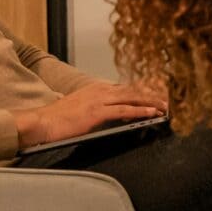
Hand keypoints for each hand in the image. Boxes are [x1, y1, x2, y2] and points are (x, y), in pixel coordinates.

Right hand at [16, 81, 164, 149]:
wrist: (41, 122)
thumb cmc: (57, 119)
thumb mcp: (80, 107)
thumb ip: (97, 107)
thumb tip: (112, 113)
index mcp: (96, 88)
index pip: (126, 87)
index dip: (144, 91)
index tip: (159, 93)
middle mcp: (100, 90)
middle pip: (133, 90)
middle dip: (153, 94)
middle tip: (170, 99)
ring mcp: (99, 100)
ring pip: (133, 98)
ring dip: (152, 102)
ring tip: (167, 107)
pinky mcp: (97, 112)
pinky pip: (125, 110)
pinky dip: (141, 111)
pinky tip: (153, 113)